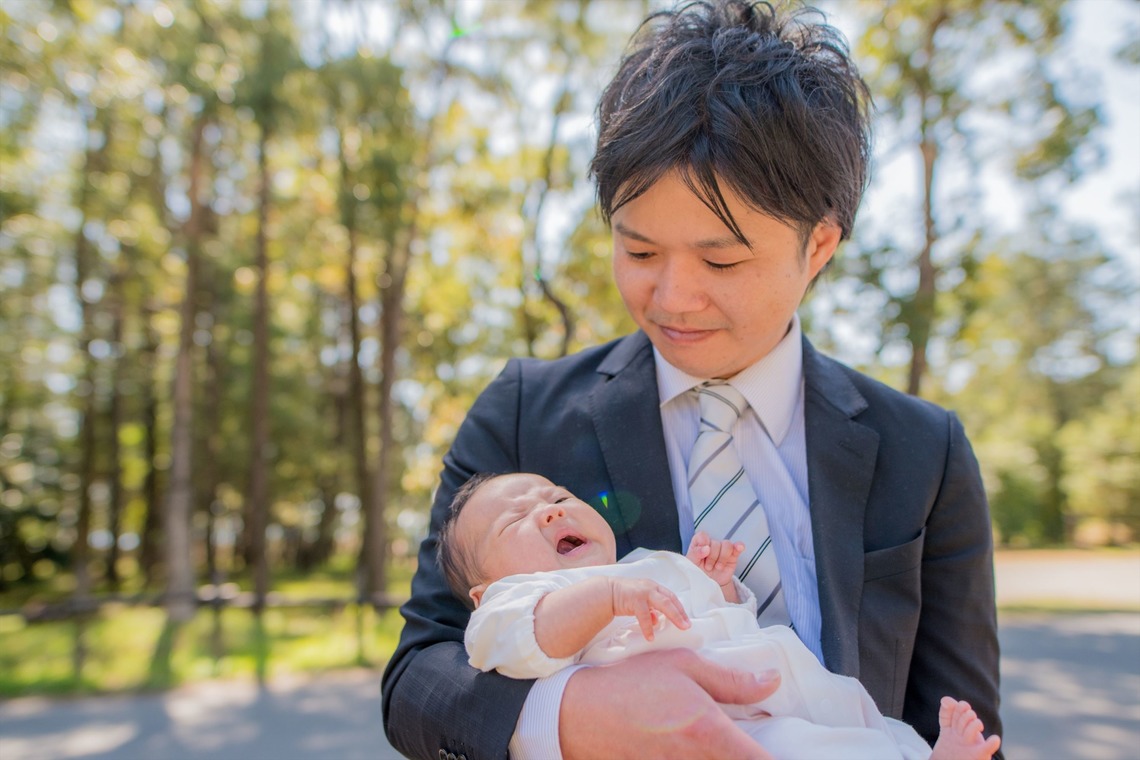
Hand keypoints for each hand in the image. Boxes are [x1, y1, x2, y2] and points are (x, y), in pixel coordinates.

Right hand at [560, 649, 778, 759]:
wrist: (580, 713)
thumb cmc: (631, 684)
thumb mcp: (684, 666)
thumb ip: (733, 680)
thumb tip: (771, 680)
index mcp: (708, 731)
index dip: (777, 757)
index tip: (784, 749)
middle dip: (747, 754)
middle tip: (750, 741)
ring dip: (722, 755)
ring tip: (716, 740)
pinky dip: (699, 758)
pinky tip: (690, 744)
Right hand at [608, 577, 689, 639]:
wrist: (607, 592)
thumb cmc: (624, 597)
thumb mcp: (640, 602)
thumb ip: (650, 610)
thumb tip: (657, 621)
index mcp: (654, 587)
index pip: (671, 597)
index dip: (680, 609)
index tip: (686, 620)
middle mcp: (651, 587)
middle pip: (670, 600)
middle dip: (680, 613)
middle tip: (687, 625)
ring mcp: (643, 592)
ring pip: (663, 604)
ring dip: (673, 616)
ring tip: (679, 628)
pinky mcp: (634, 599)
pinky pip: (644, 615)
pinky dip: (648, 627)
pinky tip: (650, 637)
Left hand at [687, 530, 743, 595]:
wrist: (709, 585)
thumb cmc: (698, 572)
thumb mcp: (691, 563)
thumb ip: (695, 553)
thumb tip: (706, 548)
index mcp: (699, 544)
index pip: (703, 536)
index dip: (703, 544)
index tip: (703, 554)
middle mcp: (711, 545)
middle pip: (715, 542)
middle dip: (712, 557)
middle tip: (708, 567)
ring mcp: (722, 550)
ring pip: (727, 545)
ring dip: (722, 558)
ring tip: (718, 567)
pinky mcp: (732, 556)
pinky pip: (737, 547)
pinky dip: (739, 546)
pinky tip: (739, 548)